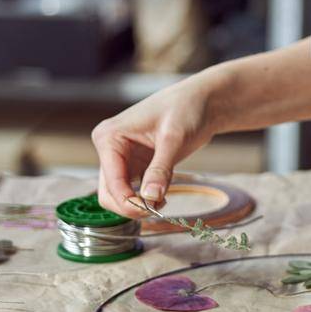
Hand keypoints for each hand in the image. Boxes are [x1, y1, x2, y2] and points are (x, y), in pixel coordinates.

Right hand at [91, 76, 214, 216]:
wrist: (202, 101)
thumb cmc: (186, 109)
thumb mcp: (174, 139)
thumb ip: (161, 169)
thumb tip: (150, 198)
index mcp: (109, 137)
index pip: (110, 180)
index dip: (127, 201)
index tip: (149, 210)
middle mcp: (110, 148)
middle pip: (108, 192)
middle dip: (130, 206)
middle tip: (156, 210)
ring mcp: (122, 158)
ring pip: (119, 194)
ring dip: (138, 205)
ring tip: (163, 202)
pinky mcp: (136, 165)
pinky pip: (133, 191)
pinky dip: (146, 199)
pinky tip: (163, 197)